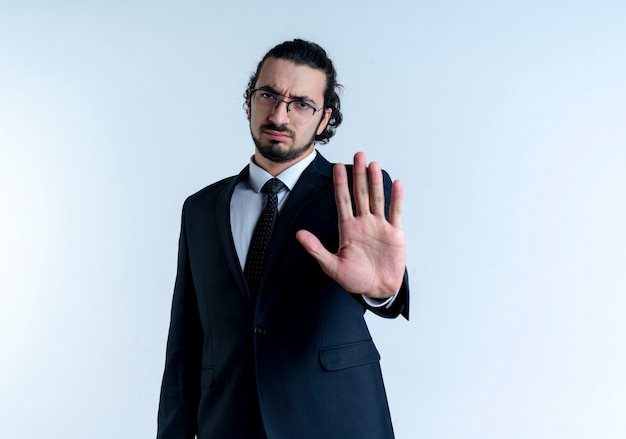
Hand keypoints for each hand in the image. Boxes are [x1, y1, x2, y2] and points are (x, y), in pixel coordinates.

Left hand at [296, 152, 404, 298]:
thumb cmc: (355, 279)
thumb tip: (299, 235)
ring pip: (377, 198)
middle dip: (358, 174)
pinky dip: (397, 198)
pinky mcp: (395, 232)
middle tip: (358, 155)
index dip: (340, 184)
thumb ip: (317, 250)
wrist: (378, 289)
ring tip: (373, 164)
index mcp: (347, 228)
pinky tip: (396, 183)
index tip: (337, 167)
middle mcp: (363, 222)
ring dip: (375, 181)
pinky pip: (396, 211)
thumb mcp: (332, 267)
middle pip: (360, 193)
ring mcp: (379, 226)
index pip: (342, 200)